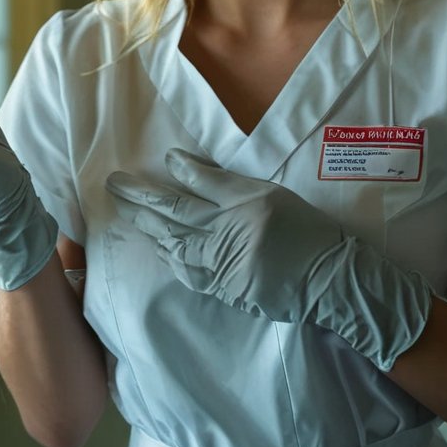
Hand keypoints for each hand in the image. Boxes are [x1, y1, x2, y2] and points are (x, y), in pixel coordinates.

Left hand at [105, 148, 433, 369]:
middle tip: (114, 185)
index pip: (203, 182)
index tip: (164, 158)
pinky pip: (190, 272)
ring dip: (149, 228)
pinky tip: (159, 249)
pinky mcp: (227, 289)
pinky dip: (171, 258)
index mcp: (248, 202)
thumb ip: (231, 184)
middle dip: (143, 198)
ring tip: (127, 214)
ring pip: (176, 243)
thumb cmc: (309, 232)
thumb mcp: (275, 195)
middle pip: (177, 212)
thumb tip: (189, 167)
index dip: (180, 169)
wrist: (332, 279)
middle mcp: (231, 231)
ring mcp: (226, 263)